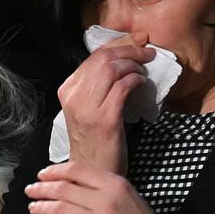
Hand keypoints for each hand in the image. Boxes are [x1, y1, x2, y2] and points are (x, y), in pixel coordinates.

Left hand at [26, 161, 171, 213]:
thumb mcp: (125, 191)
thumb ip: (99, 182)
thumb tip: (65, 179)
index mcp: (114, 184)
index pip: (76, 169)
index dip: (54, 171)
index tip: (42, 174)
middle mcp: (104, 201)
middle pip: (63, 189)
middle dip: (41, 188)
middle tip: (30, 190)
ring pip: (59, 209)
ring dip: (42, 207)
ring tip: (34, 207)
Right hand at [57, 33, 155, 173]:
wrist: (90, 172)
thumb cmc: (94, 141)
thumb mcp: (88, 108)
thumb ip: (98, 86)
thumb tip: (123, 60)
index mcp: (67, 90)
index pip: (94, 57)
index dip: (119, 44)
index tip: (138, 41)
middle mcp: (73, 96)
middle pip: (103, 58)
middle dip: (129, 49)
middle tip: (147, 52)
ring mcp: (87, 107)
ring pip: (112, 69)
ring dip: (133, 65)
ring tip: (143, 71)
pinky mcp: (105, 119)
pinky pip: (122, 87)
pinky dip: (135, 81)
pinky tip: (142, 84)